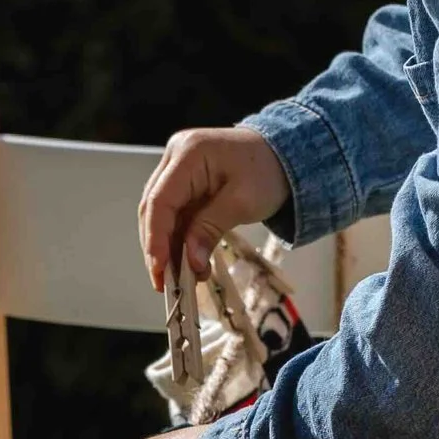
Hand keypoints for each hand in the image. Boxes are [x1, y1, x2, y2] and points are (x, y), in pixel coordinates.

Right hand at [136, 124, 291, 291]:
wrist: (284, 157)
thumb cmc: (267, 171)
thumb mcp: (243, 202)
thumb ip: (210, 229)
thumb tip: (190, 262)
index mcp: (188, 154)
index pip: (160, 200)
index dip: (155, 238)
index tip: (160, 270)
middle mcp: (175, 158)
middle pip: (153, 209)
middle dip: (157, 248)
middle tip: (166, 284)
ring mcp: (177, 171)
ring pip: (160, 216)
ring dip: (168, 249)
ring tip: (182, 280)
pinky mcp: (184, 186)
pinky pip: (174, 217)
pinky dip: (179, 242)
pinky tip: (189, 265)